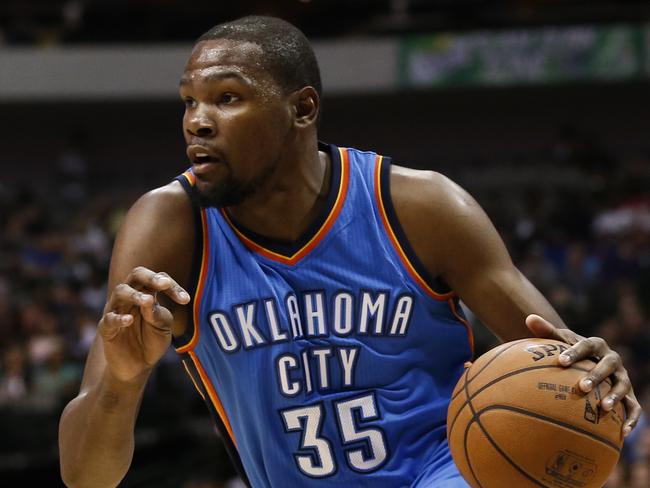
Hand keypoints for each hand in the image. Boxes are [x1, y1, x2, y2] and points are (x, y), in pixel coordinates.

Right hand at [98, 266, 190, 382]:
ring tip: (148, 300)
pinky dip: (119, 318)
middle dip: (150, 277)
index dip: (172, 286)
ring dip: (135, 295)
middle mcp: (130, 297)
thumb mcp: (162, 326)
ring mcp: (116, 310)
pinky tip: (129, 320)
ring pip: (120, 292)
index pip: (158, 279)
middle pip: (136, 275)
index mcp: (147, 293)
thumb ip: (158, 314)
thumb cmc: (152, 340)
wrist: (138, 366)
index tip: (185, 300)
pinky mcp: (106, 328)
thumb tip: (150, 299)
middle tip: (164, 284)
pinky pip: (109, 319)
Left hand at [526, 314, 640, 436]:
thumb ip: (547, 331)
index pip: (586, 346)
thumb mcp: (560, 340)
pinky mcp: (629, 395)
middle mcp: (613, 360)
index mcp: (596, 345)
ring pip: (623, 385)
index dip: (575, 353)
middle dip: (596, 375)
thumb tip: (529, 318)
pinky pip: (634, 408)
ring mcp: (622, 377)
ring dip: (615, 396)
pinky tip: (623, 433)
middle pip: (608, 365)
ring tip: (603, 408)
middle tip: (581, 387)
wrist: (590, 361)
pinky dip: (632, 419)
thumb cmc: (570, 352)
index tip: (560, 362)